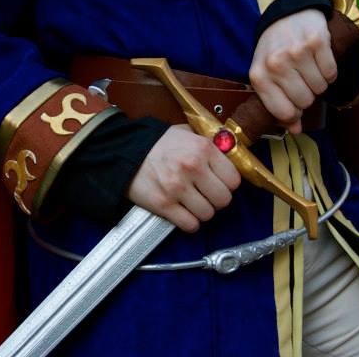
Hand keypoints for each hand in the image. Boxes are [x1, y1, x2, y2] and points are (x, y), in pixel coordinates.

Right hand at [126, 124, 240, 232]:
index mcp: (202, 148)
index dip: (227, 183)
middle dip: (216, 199)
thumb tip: (228, 153)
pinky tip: (183, 212)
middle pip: (224, 200)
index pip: (234, 179)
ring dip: (202, 211)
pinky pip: (190, 225)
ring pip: (208, 214)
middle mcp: (193, 167)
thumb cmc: (157, 143)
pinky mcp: (164, 205)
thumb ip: (208, 143)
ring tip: (192, 202)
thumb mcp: (186, 133)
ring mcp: (178, 188)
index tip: (220, 182)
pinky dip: (189, 222)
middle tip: (206, 194)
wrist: (124, 150)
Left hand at [249, 9, 336, 134]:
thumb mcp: (267, 75)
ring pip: (320, 88)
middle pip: (305, 101)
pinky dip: (329, 70)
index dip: (294, 112)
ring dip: (319, 82)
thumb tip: (295, 129)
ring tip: (309, 67)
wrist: (287, 15)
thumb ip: (278, 104)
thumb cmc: (275, 49)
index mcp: (259, 75)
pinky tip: (319, 59)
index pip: (284, 112)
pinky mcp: (317, 40)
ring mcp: (296, 51)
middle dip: (307, 94)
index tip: (295, 102)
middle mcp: (275, 63)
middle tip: (302, 79)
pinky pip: (331, 73)